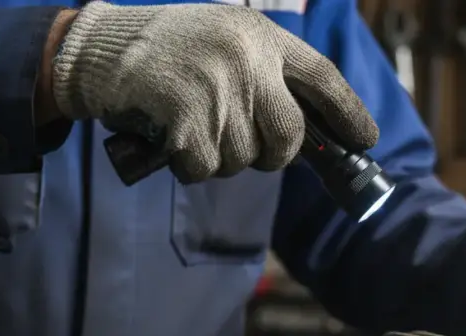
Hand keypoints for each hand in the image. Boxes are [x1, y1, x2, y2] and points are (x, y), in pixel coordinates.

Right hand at [49, 1, 378, 182]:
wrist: (97, 50)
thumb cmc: (168, 53)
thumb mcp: (226, 44)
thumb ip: (266, 78)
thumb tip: (308, 135)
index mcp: (261, 37)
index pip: (322, 77)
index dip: (350, 113)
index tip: (368, 140)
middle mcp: (246, 58)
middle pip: (287, 136)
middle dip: (273, 154)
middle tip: (247, 146)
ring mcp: (218, 86)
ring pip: (244, 158)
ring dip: (220, 158)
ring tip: (193, 125)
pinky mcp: (187, 115)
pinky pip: (206, 168)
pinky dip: (190, 166)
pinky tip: (172, 138)